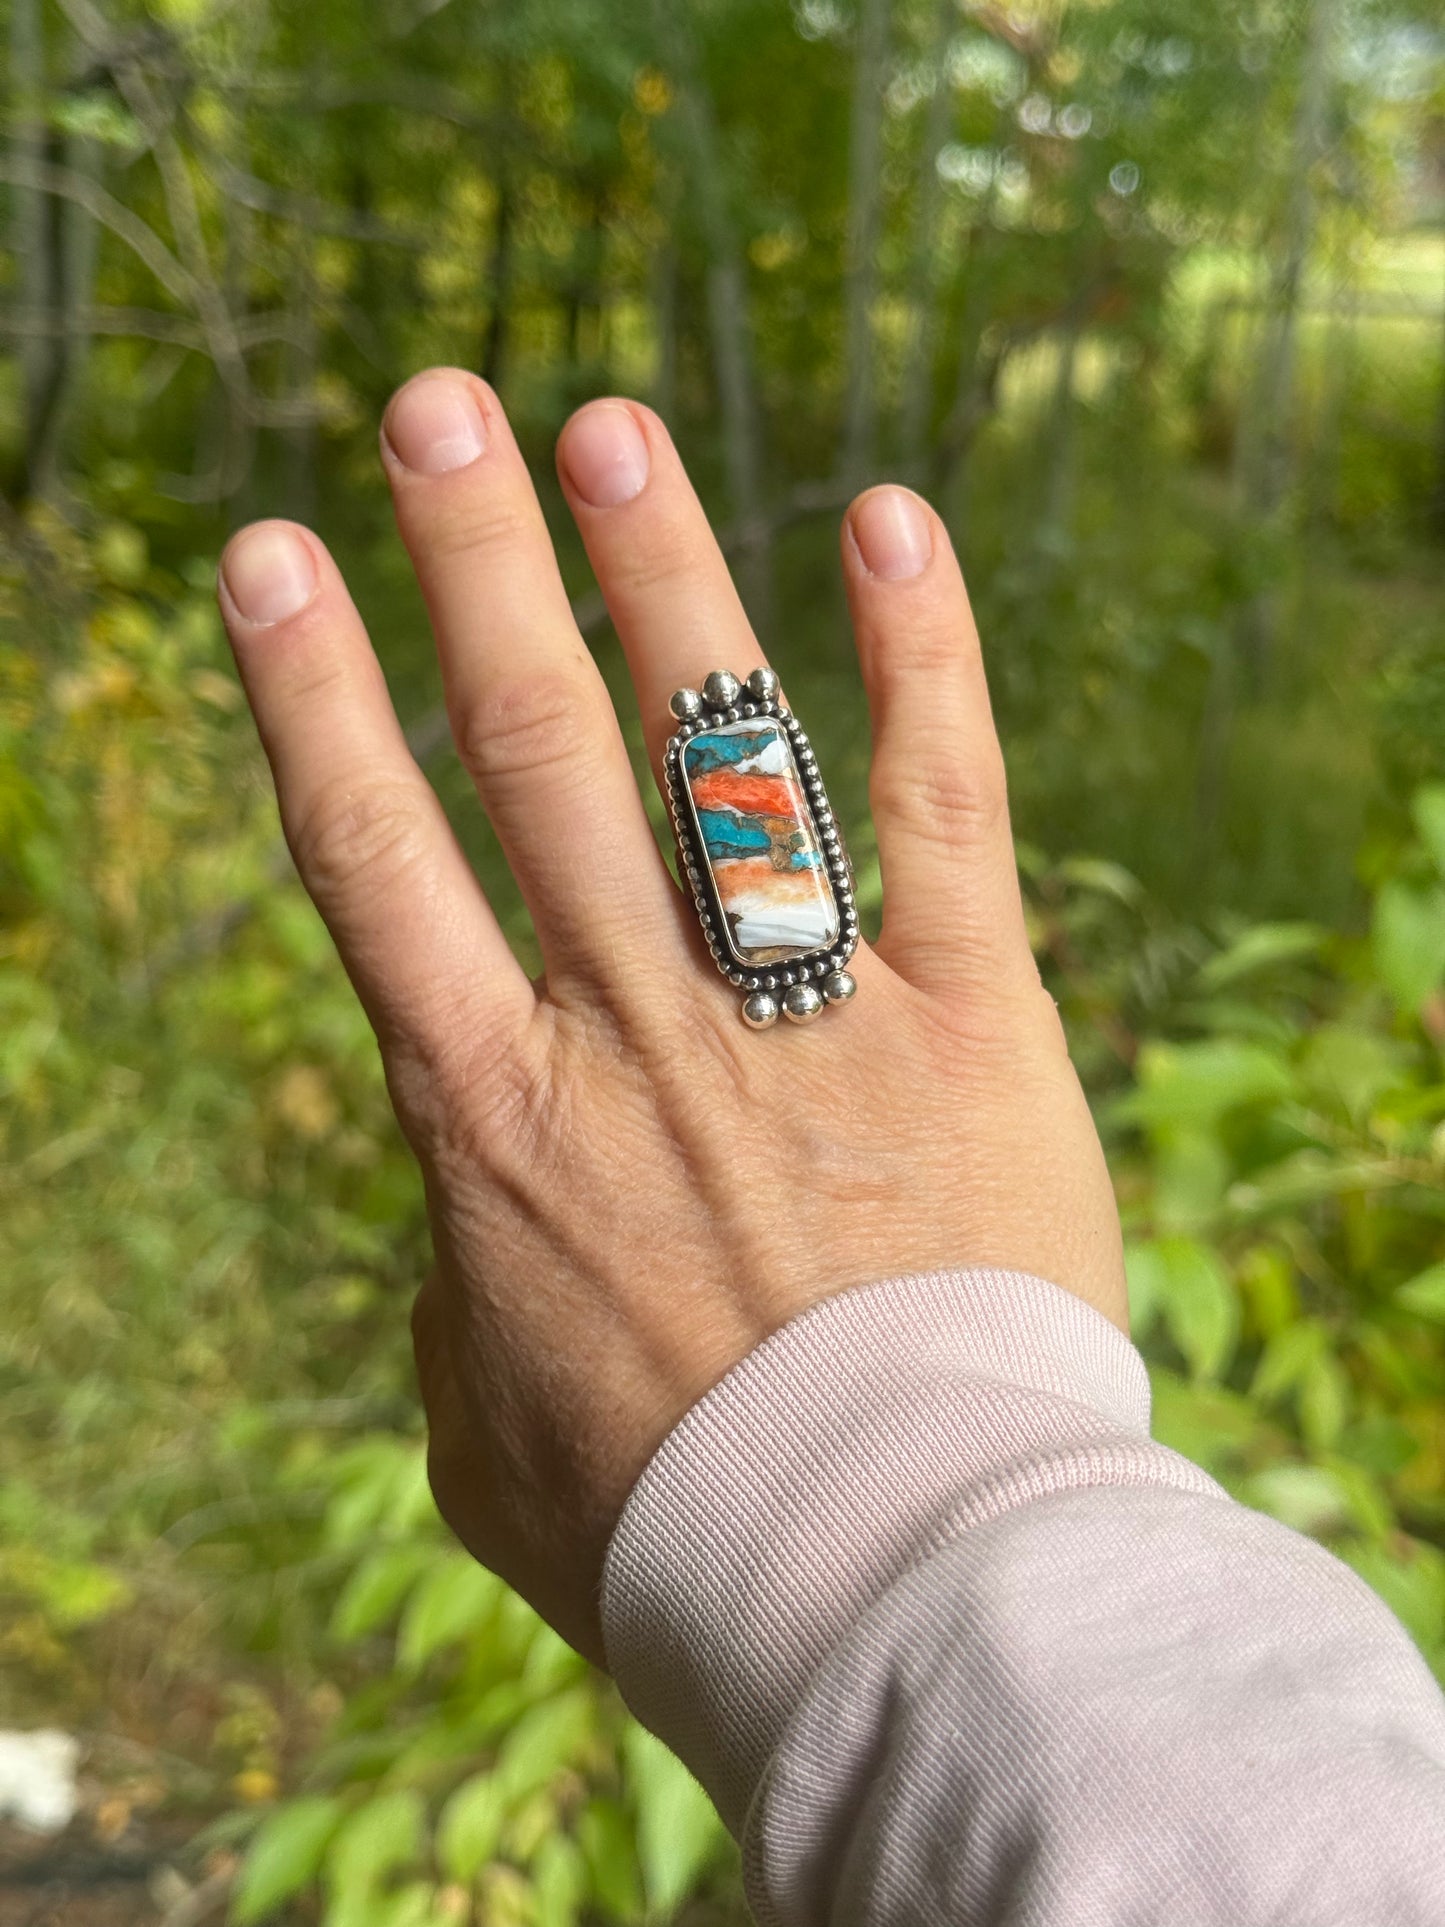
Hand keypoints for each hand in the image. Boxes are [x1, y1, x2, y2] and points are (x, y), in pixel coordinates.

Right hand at [218, 372, 1126, 1664]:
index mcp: (494, 1116)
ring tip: (609, 427)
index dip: (314, 690)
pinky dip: (924, 658)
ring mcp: (804, 1010)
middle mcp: (633, 1028)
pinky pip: (942, 807)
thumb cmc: (665, 1527)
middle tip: (436, 404)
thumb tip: (468, 1229)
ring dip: (659, 575)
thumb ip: (458, 1297)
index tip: (273, 554)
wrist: (884, 1581)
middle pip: (534, 753)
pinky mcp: (969, 1017)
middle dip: (472, 564)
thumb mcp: (481, 1432)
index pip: (372, 855)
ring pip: (718, 749)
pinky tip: (891, 516)